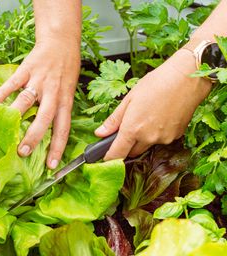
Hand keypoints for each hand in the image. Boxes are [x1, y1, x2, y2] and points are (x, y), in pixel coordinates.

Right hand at [0, 38, 79, 168]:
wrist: (62, 42)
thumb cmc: (67, 70)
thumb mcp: (70, 91)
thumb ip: (59, 109)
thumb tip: (48, 133)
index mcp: (65, 101)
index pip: (63, 129)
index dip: (58, 148)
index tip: (51, 166)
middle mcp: (53, 93)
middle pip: (44, 118)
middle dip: (34, 137)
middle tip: (22, 152)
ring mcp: (39, 81)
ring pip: (26, 100)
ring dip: (14, 115)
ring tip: (4, 129)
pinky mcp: (27, 69)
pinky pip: (13, 82)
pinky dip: (2, 92)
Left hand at [95, 49, 211, 159]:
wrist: (187, 78)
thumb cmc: (156, 83)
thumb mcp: (129, 99)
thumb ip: (114, 120)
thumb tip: (100, 133)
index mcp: (132, 129)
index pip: (116, 154)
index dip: (109, 158)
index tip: (105, 156)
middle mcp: (148, 138)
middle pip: (132, 152)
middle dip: (126, 146)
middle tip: (126, 129)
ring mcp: (164, 139)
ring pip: (147, 146)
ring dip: (142, 140)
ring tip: (146, 117)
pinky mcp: (176, 136)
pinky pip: (161, 140)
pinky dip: (156, 134)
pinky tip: (159, 118)